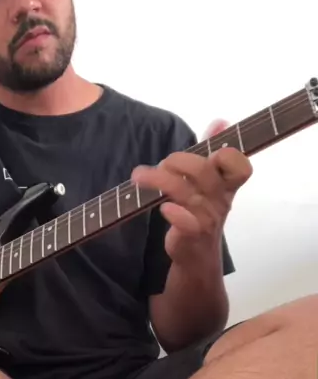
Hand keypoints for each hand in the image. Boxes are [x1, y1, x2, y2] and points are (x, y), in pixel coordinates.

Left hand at [132, 120, 251, 264]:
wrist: (197, 256)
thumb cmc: (202, 213)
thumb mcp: (210, 182)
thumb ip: (213, 151)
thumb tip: (220, 121)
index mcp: (227, 185)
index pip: (240, 166)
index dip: (229, 155)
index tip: (211, 151)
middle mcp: (220, 200)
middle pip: (204, 171)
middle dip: (178, 161)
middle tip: (161, 164)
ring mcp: (207, 218)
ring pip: (186, 192)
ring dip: (160, 180)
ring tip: (139, 176)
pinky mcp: (192, 235)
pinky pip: (187, 222)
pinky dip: (175, 213)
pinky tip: (164, 208)